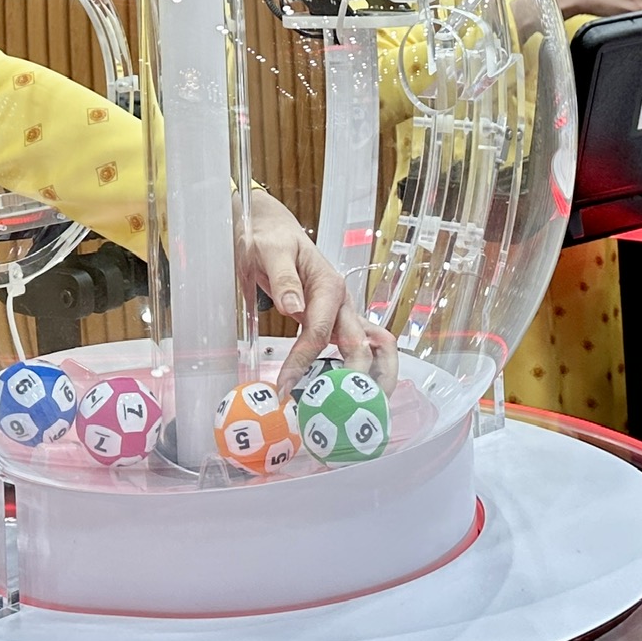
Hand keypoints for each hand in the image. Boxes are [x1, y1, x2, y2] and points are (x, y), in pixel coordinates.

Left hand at [239, 191, 396, 392]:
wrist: (272, 229)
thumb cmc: (268, 237)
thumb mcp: (269, 250)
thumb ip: (283, 278)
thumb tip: (293, 306)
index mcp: (329, 285)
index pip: (320, 332)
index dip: (303, 362)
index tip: (284, 387)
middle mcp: (343, 301)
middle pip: (360, 346)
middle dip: (352, 380)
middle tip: (336, 412)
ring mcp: (343, 312)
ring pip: (373, 347)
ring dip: (373, 377)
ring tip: (361, 409)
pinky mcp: (337, 320)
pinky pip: (358, 346)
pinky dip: (362, 369)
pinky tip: (353, 391)